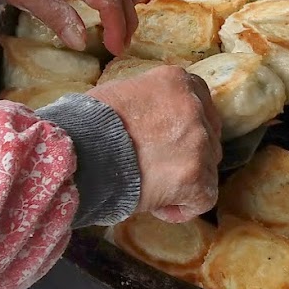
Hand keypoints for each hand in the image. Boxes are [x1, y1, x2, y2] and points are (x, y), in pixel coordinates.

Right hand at [88, 67, 221, 222]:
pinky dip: (182, 207)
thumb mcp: (120, 93)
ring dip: (185, 179)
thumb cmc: (89, 123)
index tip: (168, 137)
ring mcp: (199, 143)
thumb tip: (150, 116)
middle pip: (208, 134)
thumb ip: (148, 100)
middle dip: (188, 152)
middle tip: (158, 165)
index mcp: (177, 81)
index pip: (199, 99)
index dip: (185, 123)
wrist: (80, 153)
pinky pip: (204, 197)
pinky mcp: (197, 177)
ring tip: (151, 187)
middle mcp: (195, 108)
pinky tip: (157, 207)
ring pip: (208, 166)